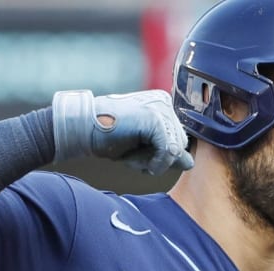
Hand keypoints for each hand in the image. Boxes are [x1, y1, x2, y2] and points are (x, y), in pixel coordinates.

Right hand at [52, 89, 193, 174]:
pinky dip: (157, 164)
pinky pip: (168, 150)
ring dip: (156, 162)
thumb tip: (190, 163)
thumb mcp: (143, 149)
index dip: (162, 156)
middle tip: (134, 157)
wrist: (83, 128)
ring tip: (133, 156)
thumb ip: (166, 153)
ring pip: (176, 148)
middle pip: (181, 144)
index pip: (179, 139)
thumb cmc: (109, 137)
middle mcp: (165, 103)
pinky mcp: (154, 118)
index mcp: (162, 106)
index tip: (140, 156)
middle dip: (160, 159)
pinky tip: (141, 164)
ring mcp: (160, 108)